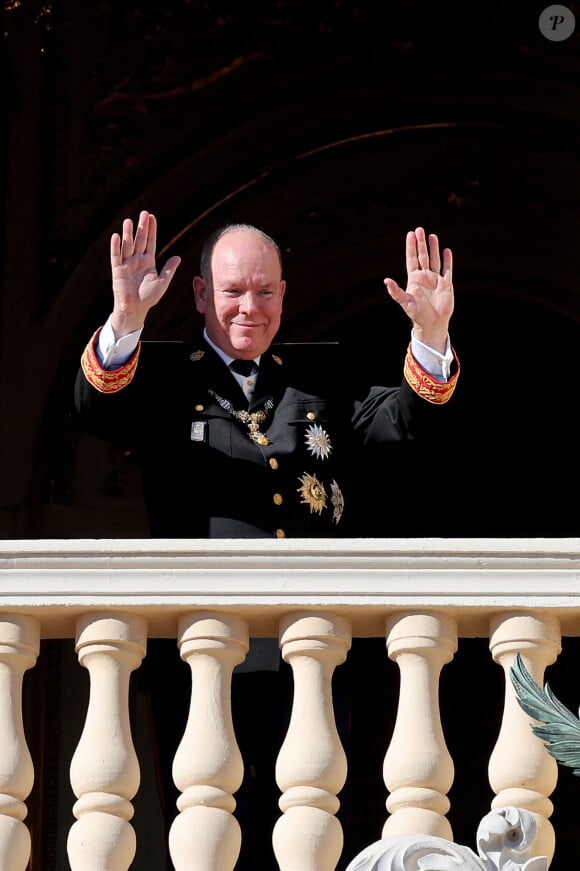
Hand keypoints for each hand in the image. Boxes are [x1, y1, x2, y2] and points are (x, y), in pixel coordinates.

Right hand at [110, 210, 180, 336]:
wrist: (136, 309)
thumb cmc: (149, 297)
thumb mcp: (162, 282)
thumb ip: (169, 269)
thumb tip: (178, 257)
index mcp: (148, 261)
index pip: (150, 242)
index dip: (152, 230)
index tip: (152, 217)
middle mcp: (137, 260)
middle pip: (140, 240)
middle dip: (142, 227)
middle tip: (143, 213)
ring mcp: (127, 264)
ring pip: (127, 245)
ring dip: (128, 233)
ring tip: (129, 221)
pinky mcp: (118, 270)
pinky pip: (116, 256)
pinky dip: (116, 246)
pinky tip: (116, 236)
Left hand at [384, 227, 453, 353]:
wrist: (432, 324)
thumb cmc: (417, 314)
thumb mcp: (405, 302)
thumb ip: (396, 291)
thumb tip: (386, 281)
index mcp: (414, 279)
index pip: (412, 259)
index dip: (411, 247)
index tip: (410, 234)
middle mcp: (424, 277)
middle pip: (422, 256)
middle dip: (421, 243)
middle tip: (419, 229)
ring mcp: (435, 280)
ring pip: (434, 260)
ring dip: (433, 248)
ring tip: (432, 236)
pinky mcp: (446, 284)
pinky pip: (447, 270)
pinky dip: (447, 261)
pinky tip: (446, 251)